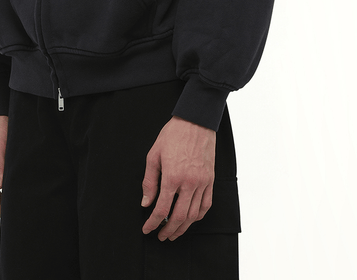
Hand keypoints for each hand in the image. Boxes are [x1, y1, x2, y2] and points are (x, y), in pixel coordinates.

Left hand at [141, 116, 215, 240]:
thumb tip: (146, 202)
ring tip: (174, 232)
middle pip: (179, 217)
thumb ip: (149, 181)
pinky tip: (191, 219)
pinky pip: (207, 204)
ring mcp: (202, 182)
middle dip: (168, 230)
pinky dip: (199, 216)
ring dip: (183, 227)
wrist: (196, 121)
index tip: (147, 228)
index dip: (153, 223)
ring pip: (194, 215)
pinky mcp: (210, 180)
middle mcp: (189, 183)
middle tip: (160, 235)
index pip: (162, 209)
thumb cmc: (173, 135)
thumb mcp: (154, 155)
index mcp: (172, 177)